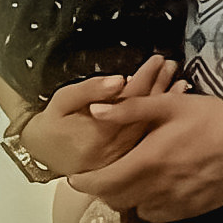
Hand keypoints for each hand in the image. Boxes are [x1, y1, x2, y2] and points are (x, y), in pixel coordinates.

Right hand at [17, 56, 187, 177]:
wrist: (43, 155)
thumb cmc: (52, 124)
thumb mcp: (63, 100)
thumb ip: (91, 90)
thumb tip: (120, 80)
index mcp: (98, 131)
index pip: (129, 99)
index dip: (145, 77)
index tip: (156, 60)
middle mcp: (114, 147)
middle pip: (144, 112)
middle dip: (160, 85)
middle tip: (171, 64)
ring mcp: (122, 157)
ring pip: (150, 125)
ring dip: (166, 102)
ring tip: (179, 80)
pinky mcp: (126, 162)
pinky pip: (147, 137)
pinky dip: (161, 120)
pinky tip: (173, 106)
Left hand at [74, 93, 222, 222]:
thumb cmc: (210, 118)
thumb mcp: (170, 105)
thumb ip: (130, 109)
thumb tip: (95, 111)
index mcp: (148, 160)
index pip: (102, 182)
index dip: (83, 183)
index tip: (76, 178)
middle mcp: (158, 187)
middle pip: (115, 201)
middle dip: (104, 191)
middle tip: (104, 177)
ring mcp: (176, 203)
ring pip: (137, 211)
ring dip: (127, 200)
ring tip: (131, 184)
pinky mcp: (192, 211)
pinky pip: (160, 216)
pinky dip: (151, 207)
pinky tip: (157, 192)